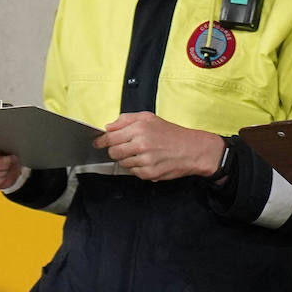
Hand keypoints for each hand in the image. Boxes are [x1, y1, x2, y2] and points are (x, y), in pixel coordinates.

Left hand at [95, 112, 222, 181]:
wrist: (192, 149)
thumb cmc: (172, 133)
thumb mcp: (149, 118)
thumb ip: (126, 119)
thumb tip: (109, 126)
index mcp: (139, 128)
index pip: (110, 137)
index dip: (102, 141)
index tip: (98, 142)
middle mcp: (141, 144)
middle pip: (113, 152)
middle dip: (116, 151)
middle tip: (126, 148)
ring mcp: (145, 160)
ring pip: (122, 163)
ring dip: (128, 159)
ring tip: (141, 154)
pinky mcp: (149, 173)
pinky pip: (133, 172)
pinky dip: (137, 168)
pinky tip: (148, 161)